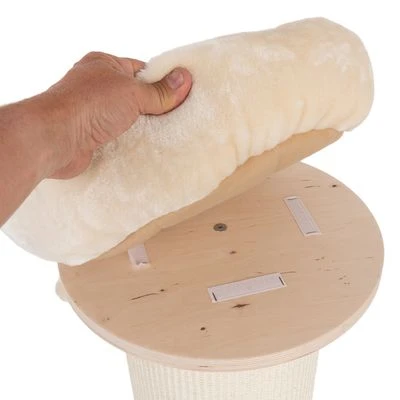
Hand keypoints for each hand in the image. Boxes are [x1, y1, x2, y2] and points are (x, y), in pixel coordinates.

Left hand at [45, 52, 191, 178]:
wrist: (56, 139)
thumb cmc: (88, 105)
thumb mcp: (132, 92)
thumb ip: (158, 91)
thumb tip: (184, 79)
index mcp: (104, 65)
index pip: (141, 70)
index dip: (162, 81)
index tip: (182, 93)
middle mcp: (97, 87)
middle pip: (136, 96)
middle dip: (155, 108)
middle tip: (179, 117)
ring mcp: (94, 112)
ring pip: (128, 119)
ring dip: (144, 128)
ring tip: (168, 134)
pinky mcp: (93, 135)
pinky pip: (120, 137)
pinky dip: (133, 142)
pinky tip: (149, 147)